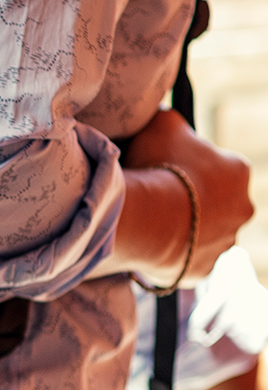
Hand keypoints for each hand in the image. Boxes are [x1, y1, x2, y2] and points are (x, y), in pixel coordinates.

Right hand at [123, 108, 252, 285]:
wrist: (147, 218)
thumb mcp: (163, 123)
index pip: (217, 163)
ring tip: (151, 215)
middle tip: (158, 189)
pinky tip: (150, 237)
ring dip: (182, 223)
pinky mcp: (203, 269)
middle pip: (215, 198)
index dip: (188, 161)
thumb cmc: (158, 166)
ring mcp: (225, 242)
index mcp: (239, 171)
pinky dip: (171, 249)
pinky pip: (186, 256)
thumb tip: (170, 119)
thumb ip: (173, 119)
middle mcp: (242, 208)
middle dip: (190, 195)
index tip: (165, 163)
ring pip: (202, 229)